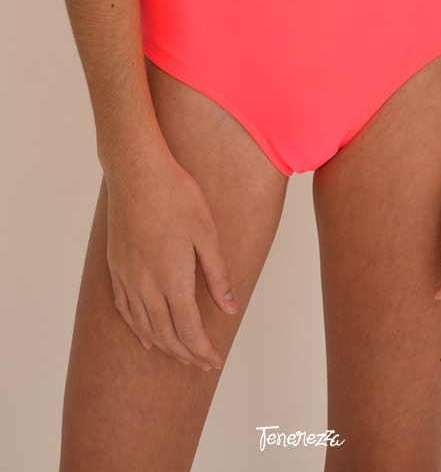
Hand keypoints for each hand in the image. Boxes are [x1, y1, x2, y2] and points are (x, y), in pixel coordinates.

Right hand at [105, 152, 237, 368]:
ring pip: (143, 326)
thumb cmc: (178, 197)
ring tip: (180, 355)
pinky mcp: (116, 266)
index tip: (215, 360)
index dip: (202, 350)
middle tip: (203, 363)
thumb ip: (217, 274)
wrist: (137, 172)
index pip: (189, 330)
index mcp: (172, 278)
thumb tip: (229, 309)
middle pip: (165, 334)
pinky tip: (145, 336)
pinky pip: (125, 308)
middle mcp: (146, 284)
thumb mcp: (207, 233)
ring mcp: (127, 276)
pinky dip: (137, 328)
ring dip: (163, 346)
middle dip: (186, 354)